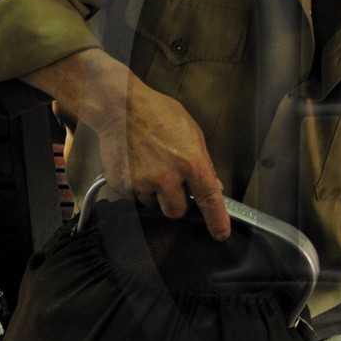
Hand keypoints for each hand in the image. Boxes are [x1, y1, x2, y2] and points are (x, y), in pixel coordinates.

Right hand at [88, 78, 231, 238]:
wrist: (120, 106)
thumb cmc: (157, 113)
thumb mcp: (192, 132)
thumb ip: (203, 161)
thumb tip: (212, 184)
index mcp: (190, 163)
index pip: (209, 200)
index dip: (217, 221)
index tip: (220, 233)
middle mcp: (166, 177)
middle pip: (176, 211)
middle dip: (176, 202)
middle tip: (171, 183)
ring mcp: (142, 182)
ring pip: (153, 204)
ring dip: (154, 192)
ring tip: (150, 165)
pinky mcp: (122, 184)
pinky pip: (133, 195)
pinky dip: (135, 185)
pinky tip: (135, 164)